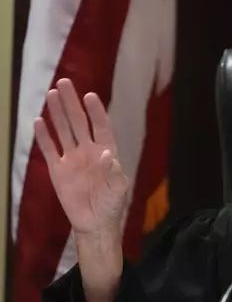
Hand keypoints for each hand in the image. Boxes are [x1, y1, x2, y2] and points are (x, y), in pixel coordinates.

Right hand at [34, 78, 128, 237]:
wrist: (95, 222)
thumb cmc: (112, 203)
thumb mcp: (119, 188)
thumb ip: (113, 171)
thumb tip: (106, 155)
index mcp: (106, 150)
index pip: (100, 126)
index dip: (95, 111)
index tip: (89, 96)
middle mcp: (88, 150)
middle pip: (78, 122)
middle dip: (72, 103)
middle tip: (64, 83)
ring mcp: (72, 158)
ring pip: (63, 131)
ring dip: (57, 113)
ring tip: (51, 94)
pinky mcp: (58, 170)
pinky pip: (49, 150)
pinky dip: (43, 137)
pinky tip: (38, 121)